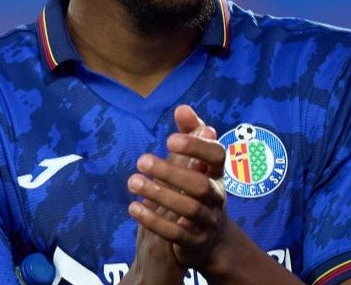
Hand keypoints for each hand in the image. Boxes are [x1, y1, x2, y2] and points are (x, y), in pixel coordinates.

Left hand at [127, 105, 228, 271]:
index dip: (197, 147)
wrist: (211, 242)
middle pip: (200, 184)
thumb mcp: (197, 165)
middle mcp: (216, 197)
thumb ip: (191, 136)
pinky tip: (133, 207)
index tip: (169, 139)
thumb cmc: (200, 192)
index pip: (217, 156)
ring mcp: (207, 221)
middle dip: (171, 172)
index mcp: (217, 174)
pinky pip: (175, 233)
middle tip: (141, 161)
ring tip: (132, 181)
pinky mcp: (193, 242)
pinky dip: (154, 220)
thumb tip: (183, 108)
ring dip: (159, 194)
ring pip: (189, 208)